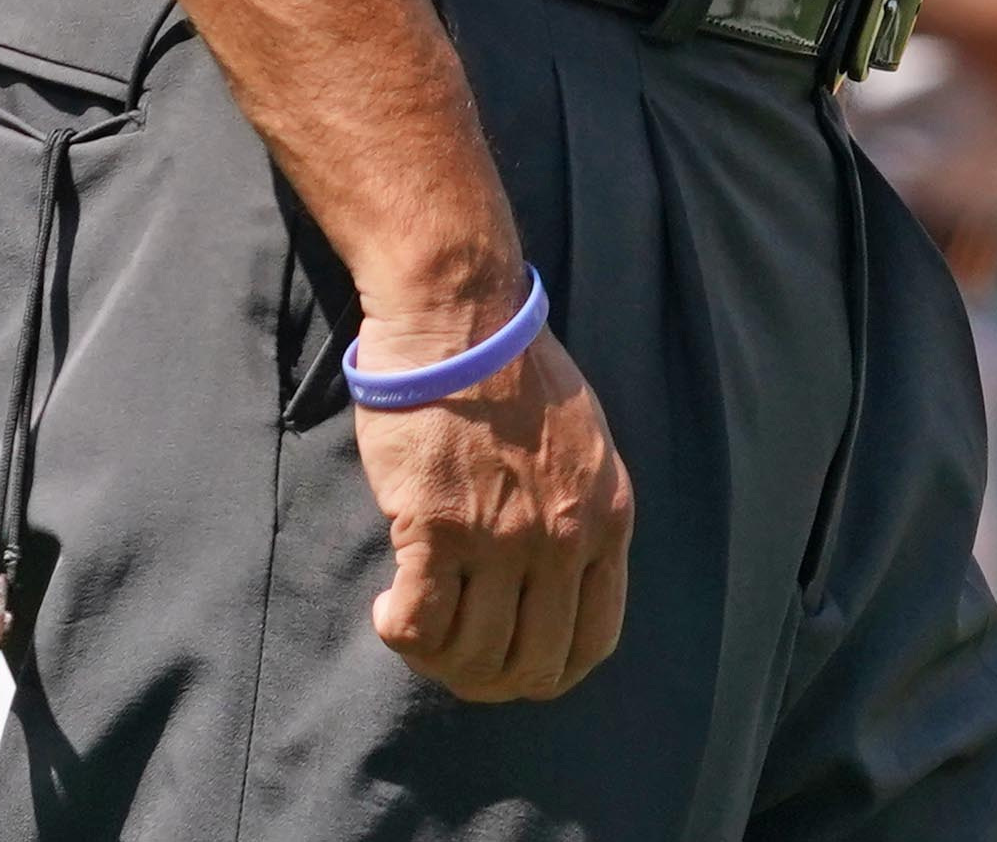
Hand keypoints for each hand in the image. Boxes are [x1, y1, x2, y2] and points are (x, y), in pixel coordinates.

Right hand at [352, 325, 634, 701]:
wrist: (461, 318)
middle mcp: (564, 540)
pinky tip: (388, 608)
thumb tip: (555, 577)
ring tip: (415, 625)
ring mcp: (502, 539)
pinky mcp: (437, 529)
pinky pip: (418, 624)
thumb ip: (579, 511)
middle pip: (531, 665)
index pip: (593, 642)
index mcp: (608, 518)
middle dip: (488, 679)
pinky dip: (399, 632)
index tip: (513, 666)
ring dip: (436, 658)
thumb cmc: (513, 370)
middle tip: (452, 656)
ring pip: (471, 654)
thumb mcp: (586, 444)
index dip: (547, 672)